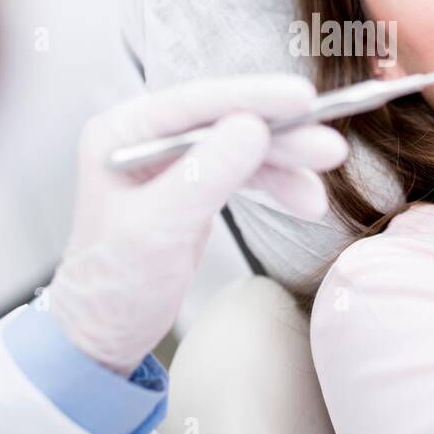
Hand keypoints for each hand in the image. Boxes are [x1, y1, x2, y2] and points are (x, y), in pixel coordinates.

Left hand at [46, 74, 347, 374]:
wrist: (103, 335)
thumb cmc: (113, 287)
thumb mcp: (159, 230)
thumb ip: (204, 176)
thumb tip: (253, 127)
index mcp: (121, 132)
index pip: (196, 103)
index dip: (253, 97)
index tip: (301, 97)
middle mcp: (147, 136)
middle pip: (227, 121)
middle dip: (281, 136)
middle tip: (330, 148)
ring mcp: (173, 161)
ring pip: (243, 147)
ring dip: (286, 164)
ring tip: (320, 187)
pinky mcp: (195, 185)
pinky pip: (244, 172)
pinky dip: (276, 185)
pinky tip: (305, 199)